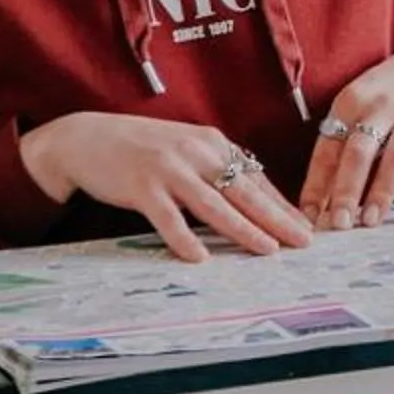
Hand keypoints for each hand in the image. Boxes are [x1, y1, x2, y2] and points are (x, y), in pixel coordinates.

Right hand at [18, 112, 314, 264]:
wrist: (88, 136)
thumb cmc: (144, 148)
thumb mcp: (187, 150)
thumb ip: (216, 170)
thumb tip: (253, 200)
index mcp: (213, 143)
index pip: (255, 179)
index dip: (281, 204)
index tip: (305, 226)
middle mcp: (197, 152)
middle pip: (244, 191)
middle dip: (277, 218)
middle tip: (303, 241)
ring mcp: (169, 168)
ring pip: (213, 204)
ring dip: (243, 228)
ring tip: (267, 249)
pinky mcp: (141, 186)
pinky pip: (167, 217)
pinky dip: (184, 238)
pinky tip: (200, 257)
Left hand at [299, 51, 393, 229]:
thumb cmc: (380, 96)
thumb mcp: (352, 111)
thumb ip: (336, 151)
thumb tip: (317, 204)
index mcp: (350, 102)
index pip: (328, 147)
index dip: (317, 184)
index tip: (310, 217)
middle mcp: (381, 107)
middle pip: (361, 151)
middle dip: (348, 189)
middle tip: (340, 223)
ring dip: (383, 191)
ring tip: (371, 220)